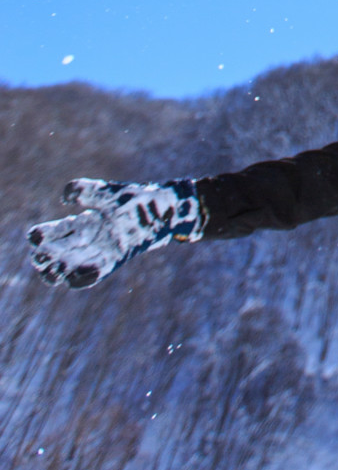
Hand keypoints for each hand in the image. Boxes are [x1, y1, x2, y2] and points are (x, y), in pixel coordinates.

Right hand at [27, 179, 201, 288]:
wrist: (168, 210)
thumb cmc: (138, 199)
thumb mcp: (108, 192)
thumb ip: (86, 190)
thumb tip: (65, 198)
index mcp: (83, 222)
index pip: (52, 232)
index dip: (40, 237)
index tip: (36, 237)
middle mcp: (89, 238)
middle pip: (57, 254)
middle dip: (44, 258)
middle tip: (42, 257)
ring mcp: (102, 250)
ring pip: (72, 267)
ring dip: (59, 272)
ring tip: (55, 271)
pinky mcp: (118, 259)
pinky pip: (97, 274)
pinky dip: (85, 278)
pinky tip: (78, 276)